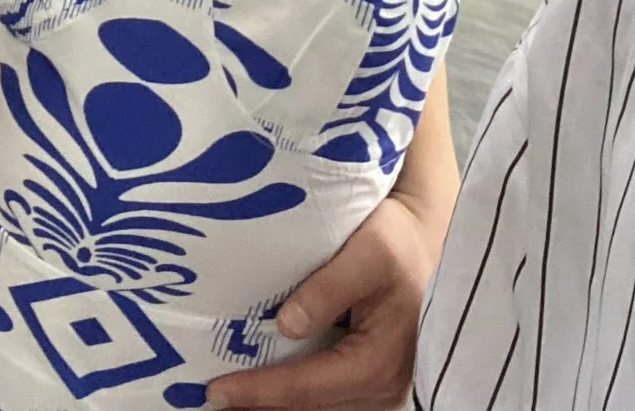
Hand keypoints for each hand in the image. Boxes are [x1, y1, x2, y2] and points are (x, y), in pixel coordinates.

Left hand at [208, 193, 435, 408]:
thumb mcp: (368, 251)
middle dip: (260, 407)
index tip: (215, 388)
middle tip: (212, 399)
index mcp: (379, 362)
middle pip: (310, 410)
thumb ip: (329, 288)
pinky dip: (295, 401)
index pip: (306, 387)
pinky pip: (329, 403)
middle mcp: (383, 389)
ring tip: (232, 402)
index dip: (258, 390)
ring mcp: (381, 393)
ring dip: (275, 408)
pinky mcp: (374, 385)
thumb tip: (287, 324)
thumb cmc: (396, 241)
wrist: (422, 240)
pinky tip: (264, 395)